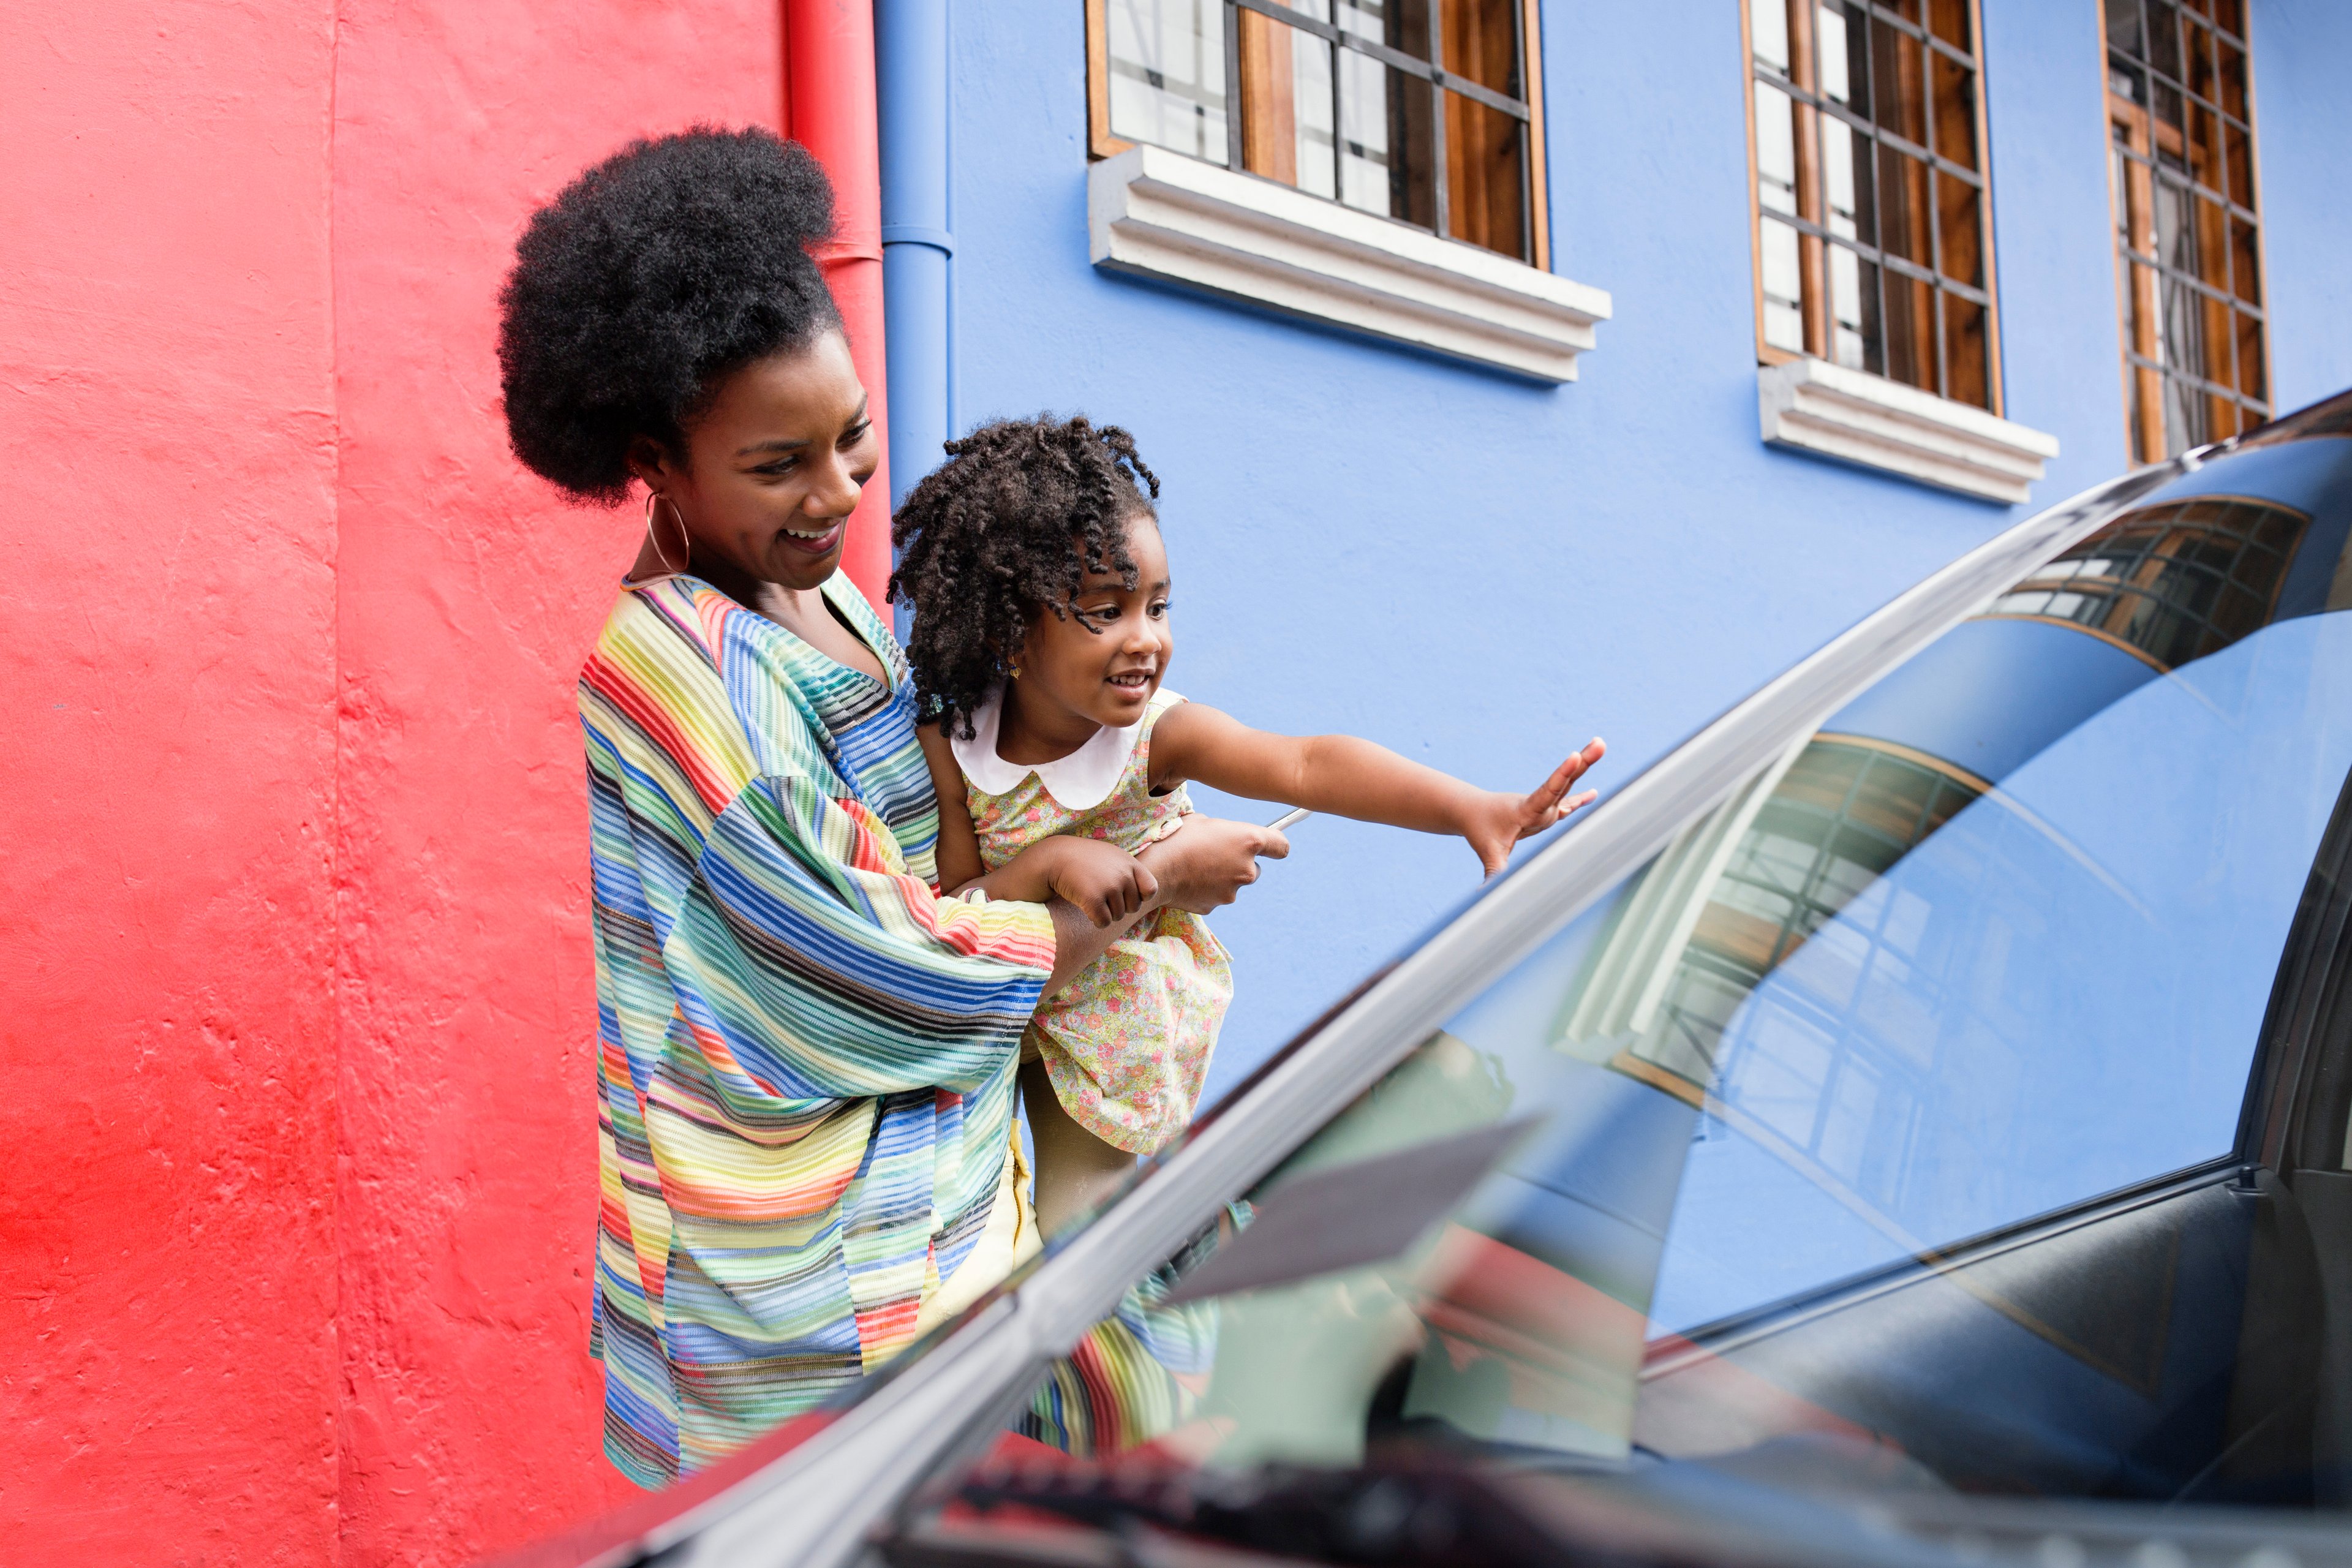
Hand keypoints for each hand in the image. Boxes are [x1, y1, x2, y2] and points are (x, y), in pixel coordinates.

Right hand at [1045, 837, 1160, 927]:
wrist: (1056, 857)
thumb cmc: (1084, 859)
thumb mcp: (1112, 856)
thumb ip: (1129, 872)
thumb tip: (1147, 896)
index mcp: (1130, 863)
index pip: (1150, 889)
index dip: (1139, 897)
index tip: (1124, 894)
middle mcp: (1123, 875)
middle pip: (1133, 907)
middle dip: (1119, 907)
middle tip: (1102, 897)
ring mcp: (1109, 887)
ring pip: (1118, 916)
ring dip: (1105, 913)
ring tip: (1092, 897)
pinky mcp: (1094, 900)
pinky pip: (1104, 922)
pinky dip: (1096, 920)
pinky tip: (1086, 907)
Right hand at [1137, 816, 1289, 913]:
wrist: (1156, 870)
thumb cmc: (1177, 838)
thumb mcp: (1202, 820)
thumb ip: (1223, 830)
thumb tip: (1222, 835)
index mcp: (1249, 841)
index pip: (1281, 846)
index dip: (1276, 845)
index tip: (1271, 846)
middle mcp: (1247, 868)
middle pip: (1255, 867)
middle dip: (1240, 862)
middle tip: (1216, 855)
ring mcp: (1233, 891)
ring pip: (1235, 883)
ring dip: (1223, 876)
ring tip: (1197, 867)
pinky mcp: (1217, 904)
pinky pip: (1217, 895)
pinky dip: (1208, 889)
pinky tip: (1190, 880)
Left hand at [1459, 737, 1605, 875]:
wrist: (1471, 812)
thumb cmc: (1479, 830)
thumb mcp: (1488, 852)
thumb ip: (1493, 872)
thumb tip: (1486, 895)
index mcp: (1527, 809)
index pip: (1548, 791)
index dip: (1563, 775)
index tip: (1574, 755)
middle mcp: (1539, 804)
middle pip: (1564, 781)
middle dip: (1583, 763)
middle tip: (1599, 743)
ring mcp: (1543, 806)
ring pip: (1567, 784)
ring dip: (1584, 765)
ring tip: (1600, 743)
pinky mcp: (1544, 811)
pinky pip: (1566, 801)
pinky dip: (1580, 797)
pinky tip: (1594, 793)